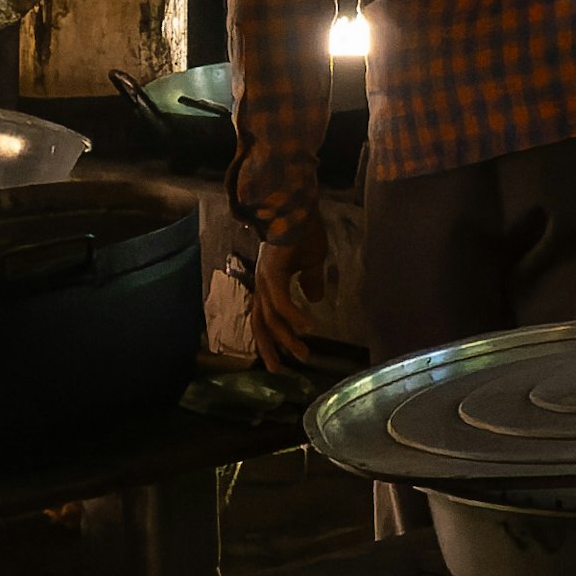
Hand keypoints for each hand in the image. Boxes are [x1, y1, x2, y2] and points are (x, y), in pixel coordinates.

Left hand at [251, 221, 335, 370]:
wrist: (297, 206)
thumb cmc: (305, 229)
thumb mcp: (312, 261)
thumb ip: (311, 280)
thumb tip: (315, 299)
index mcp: (269, 281)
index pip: (265, 316)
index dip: (270, 338)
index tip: (279, 358)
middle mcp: (263, 283)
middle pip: (261, 323)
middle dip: (269, 348)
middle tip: (278, 370)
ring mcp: (266, 279)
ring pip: (271, 318)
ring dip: (286, 338)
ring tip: (303, 353)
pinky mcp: (273, 273)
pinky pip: (282, 303)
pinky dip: (294, 317)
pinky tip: (308, 327)